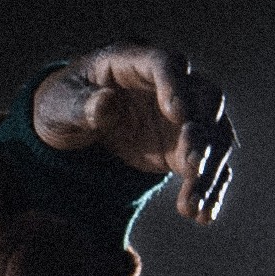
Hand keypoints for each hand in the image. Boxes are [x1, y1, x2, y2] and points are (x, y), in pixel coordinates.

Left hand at [31, 43, 237, 225]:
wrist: (70, 127)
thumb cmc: (62, 105)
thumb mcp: (60, 105)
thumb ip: (81, 106)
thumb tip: (106, 106)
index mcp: (134, 60)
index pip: (166, 64)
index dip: (176, 86)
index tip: (178, 114)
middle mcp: (170, 83)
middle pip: (205, 99)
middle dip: (203, 132)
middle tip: (193, 165)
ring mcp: (183, 115)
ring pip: (214, 135)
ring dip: (210, 169)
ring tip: (193, 205)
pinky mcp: (184, 145)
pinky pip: (208, 164)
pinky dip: (210, 188)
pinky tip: (203, 215)